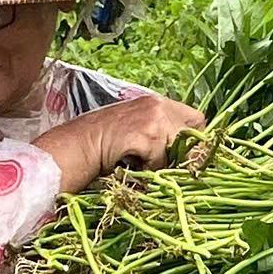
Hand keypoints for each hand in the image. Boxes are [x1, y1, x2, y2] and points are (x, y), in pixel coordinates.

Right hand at [35, 93, 206, 193]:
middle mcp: (158, 105)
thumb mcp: (135, 131)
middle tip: (163, 165)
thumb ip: (160, 135)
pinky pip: (161, 162)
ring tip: (140, 164)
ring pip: (177, 151)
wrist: (75, 146)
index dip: (194, 140)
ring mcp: (153, 118)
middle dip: (183, 154)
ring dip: (162, 164)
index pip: (197, 119)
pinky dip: (148, 171)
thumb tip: (190, 156)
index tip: (184, 157)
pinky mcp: (146, 134)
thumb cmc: (102, 144)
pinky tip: (130, 165)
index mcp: (157, 102)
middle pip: (194, 135)